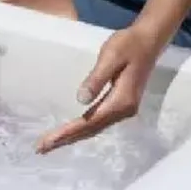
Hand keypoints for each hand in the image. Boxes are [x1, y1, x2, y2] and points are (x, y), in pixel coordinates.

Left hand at [37, 24, 164, 153]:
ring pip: (94, 128)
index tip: (49, 141)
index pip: (89, 121)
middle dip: (66, 139)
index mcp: (121, 101)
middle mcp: (124, 110)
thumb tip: (81, 99)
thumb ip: (96, 79)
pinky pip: (98, 122)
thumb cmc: (128, 45)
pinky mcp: (121, 105)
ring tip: (51, 144)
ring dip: (73, 136)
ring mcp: (124, 109)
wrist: (148, 40)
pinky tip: (71, 133)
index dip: (68, 132)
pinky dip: (83, 129)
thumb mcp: (110, 57)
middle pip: (91, 130)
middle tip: (41, 149)